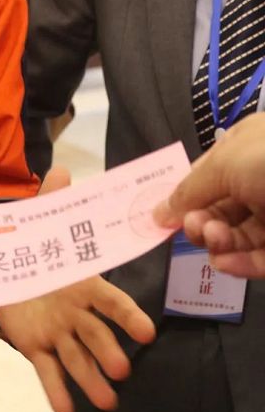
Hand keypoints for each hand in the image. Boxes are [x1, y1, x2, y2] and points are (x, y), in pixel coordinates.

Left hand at [0, 162, 155, 411]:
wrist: (2, 265)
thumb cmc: (31, 245)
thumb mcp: (38, 222)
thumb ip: (51, 200)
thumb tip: (61, 169)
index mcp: (81, 283)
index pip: (110, 301)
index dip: (127, 317)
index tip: (147, 332)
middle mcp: (75, 312)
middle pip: (96, 335)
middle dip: (109, 353)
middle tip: (122, 372)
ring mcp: (57, 332)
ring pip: (77, 359)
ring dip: (90, 381)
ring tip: (107, 403)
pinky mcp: (35, 346)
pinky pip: (48, 371)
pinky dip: (56, 391)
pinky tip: (65, 410)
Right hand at [153, 115, 264, 278]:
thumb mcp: (225, 163)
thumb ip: (189, 189)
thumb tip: (158, 212)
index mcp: (248, 147)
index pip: (208, 174)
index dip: (185, 195)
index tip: (163, 217)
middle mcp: (262, 179)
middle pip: (220, 207)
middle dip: (201, 220)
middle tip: (194, 228)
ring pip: (238, 234)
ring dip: (218, 241)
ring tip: (212, 240)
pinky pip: (260, 257)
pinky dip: (240, 263)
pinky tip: (223, 263)